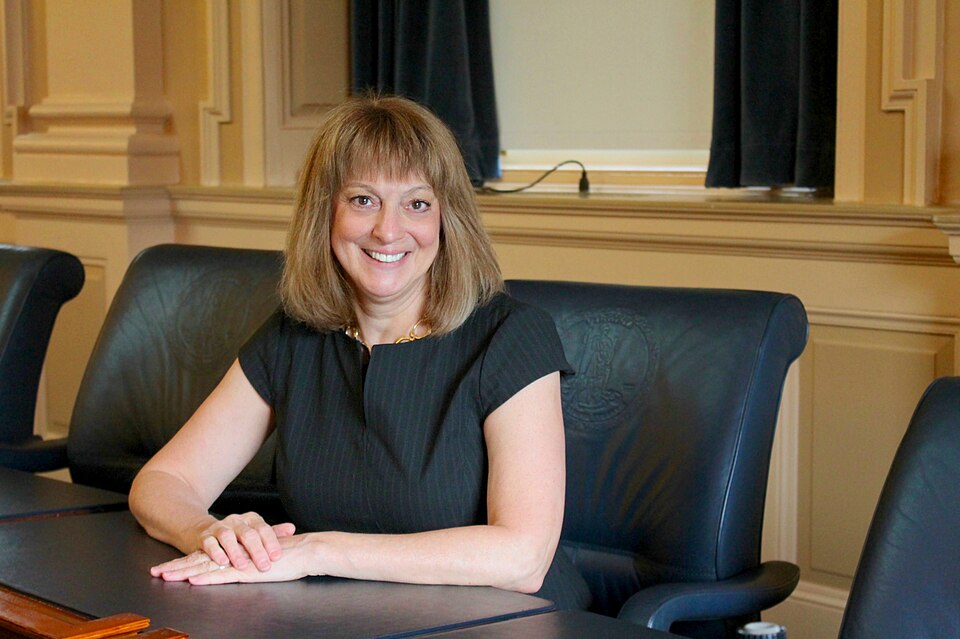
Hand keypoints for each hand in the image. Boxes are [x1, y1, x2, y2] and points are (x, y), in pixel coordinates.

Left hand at [150, 535, 315, 584]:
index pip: (206, 556)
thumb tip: (239, 563)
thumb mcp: (262, 559)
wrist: (305, 552)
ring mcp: (239, 562)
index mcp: (235, 552)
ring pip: (206, 567)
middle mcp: (234, 555)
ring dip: (184, 572)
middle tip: (157, 571)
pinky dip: (206, 577)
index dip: (186, 561)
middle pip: (200, 560)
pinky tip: (192, 580)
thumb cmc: (287, 557)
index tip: (169, 567)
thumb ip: (249, 559)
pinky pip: (222, 575)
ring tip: (166, 576)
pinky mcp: (247, 571)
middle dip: (177, 567)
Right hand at [188, 512, 295, 571]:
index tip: (277, 557)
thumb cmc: (235, 536)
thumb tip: (292, 528)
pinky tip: (222, 561)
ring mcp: (219, 527)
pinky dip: (216, 552)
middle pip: (248, 533)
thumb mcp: (254, 533)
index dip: (271, 543)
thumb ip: (273, 533)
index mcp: (251, 520)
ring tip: (242, 565)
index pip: (264, 529)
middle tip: (264, 566)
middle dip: (257, 551)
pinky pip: (210, 543)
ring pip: (228, 537)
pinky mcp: (204, 536)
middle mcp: (236, 521)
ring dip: (236, 552)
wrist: (204, 530)